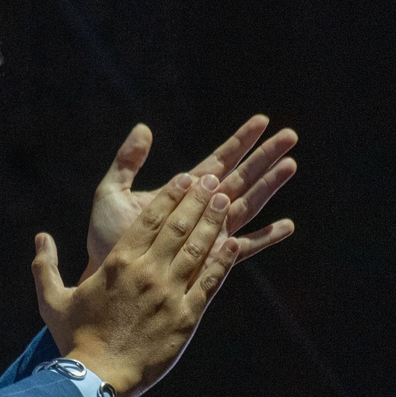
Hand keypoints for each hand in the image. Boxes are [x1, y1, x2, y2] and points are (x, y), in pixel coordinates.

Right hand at [35, 172, 239, 396]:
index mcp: (118, 263)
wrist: (98, 379)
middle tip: (212, 179)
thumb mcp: (52, 301)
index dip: (170, 195)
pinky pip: (209, 282)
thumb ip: (45, 267)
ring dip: (213, 222)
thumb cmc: (74, 340)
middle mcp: (146, 272)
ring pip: (197, 248)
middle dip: (197, 199)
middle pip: (178, 226)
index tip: (185, 178)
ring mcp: (169, 294)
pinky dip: (223, 261)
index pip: (149, 219)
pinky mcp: (186, 317)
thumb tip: (40, 238)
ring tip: (226, 200)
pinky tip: (234, 242)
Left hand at [83, 116, 296, 280]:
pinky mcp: (209, 261)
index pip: (219, 160)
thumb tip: (143, 128)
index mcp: (182, 192)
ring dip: (270, 186)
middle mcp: (200, 211)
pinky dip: (265, 237)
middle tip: (291, 135)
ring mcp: (208, 235)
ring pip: (247, 205)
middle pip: (240, 179)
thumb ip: (127, 162)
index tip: (262, 120)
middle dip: (265, 157)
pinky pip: (243, 249)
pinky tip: (286, 226)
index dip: (240, 141)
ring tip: (291, 165)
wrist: (104, 276)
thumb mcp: (111, 194)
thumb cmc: (105, 238)